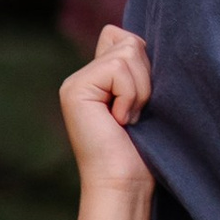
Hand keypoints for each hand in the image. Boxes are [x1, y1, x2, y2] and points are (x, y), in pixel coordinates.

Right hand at [60, 25, 153, 194]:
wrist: (125, 182)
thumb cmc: (142, 148)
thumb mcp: (144, 97)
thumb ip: (137, 67)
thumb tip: (143, 40)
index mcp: (97, 76)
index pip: (124, 37)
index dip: (143, 63)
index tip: (141, 101)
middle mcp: (82, 75)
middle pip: (129, 41)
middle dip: (145, 77)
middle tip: (135, 113)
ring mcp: (75, 82)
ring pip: (128, 51)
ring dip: (140, 89)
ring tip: (129, 118)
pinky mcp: (74, 89)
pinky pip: (117, 68)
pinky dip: (129, 95)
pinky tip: (120, 121)